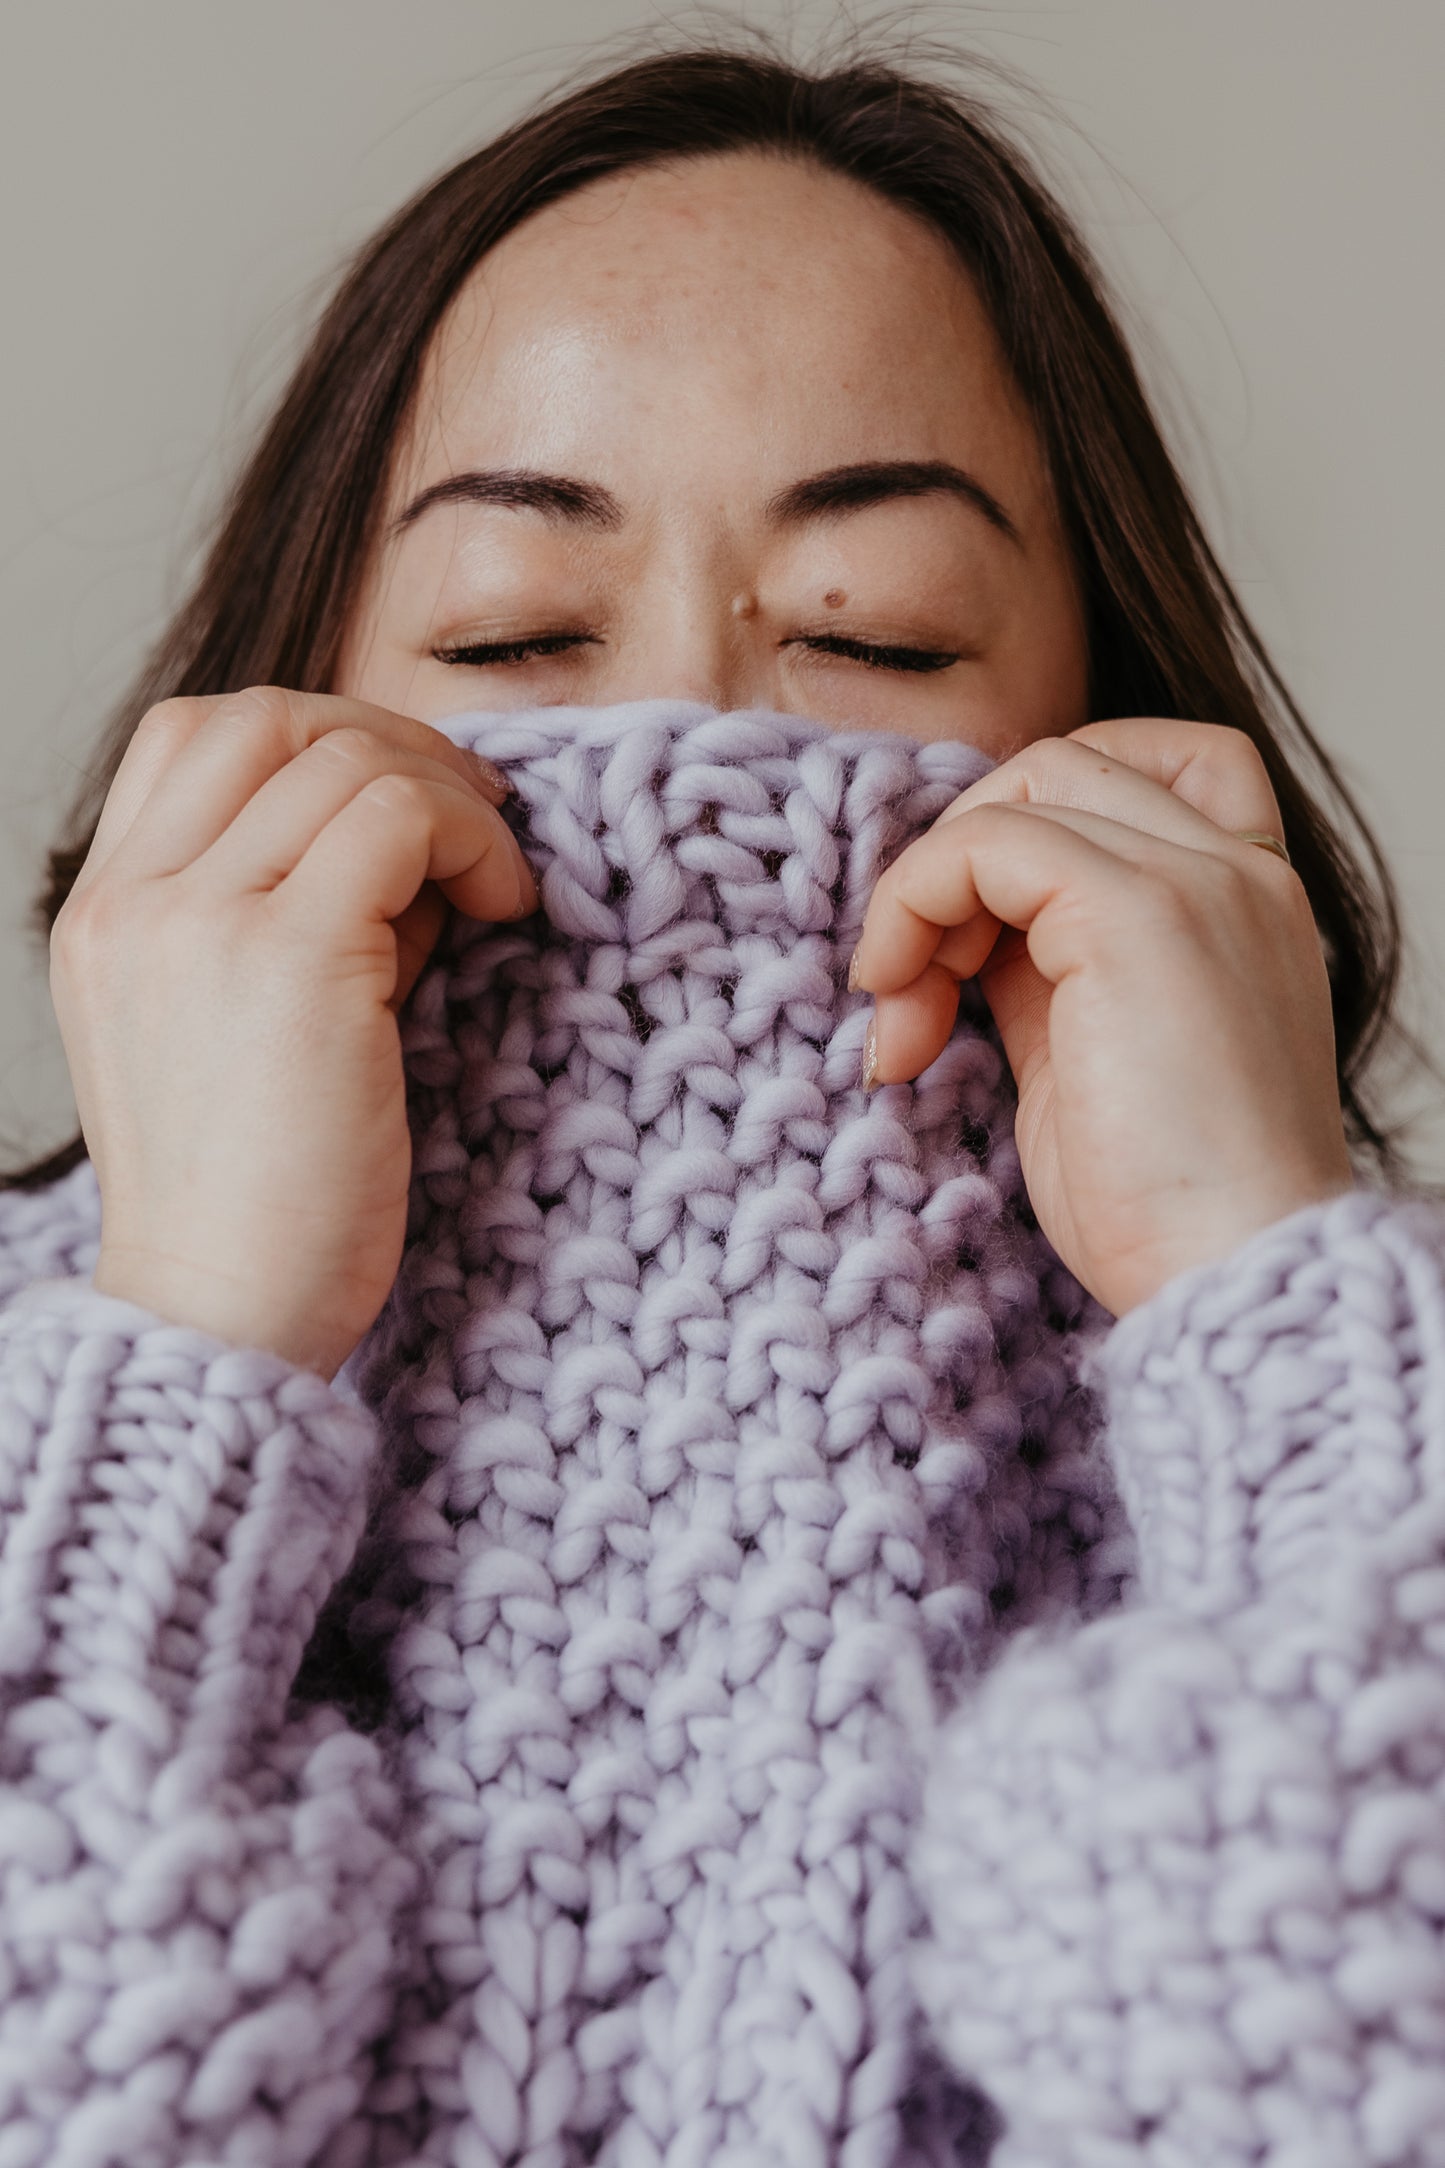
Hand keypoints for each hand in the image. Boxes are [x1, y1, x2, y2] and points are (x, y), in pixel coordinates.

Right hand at [51, 687, 536, 1380]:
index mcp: (106, 914)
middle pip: (266, 716)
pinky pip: (398, 817)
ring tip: (497, 881)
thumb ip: (311, 919)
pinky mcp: (286, 956)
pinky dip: (471, 840)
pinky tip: (507, 907)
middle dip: (392, 741)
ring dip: (448, 797)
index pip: (192, 735)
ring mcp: (197, 919)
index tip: (405, 800)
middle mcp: (133, 900)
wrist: (226, 1317)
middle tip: (474, 814)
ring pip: (343, 756)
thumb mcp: (253, 1029)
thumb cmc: (260, 1199)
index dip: (319, 737)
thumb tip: (422, 844)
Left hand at [849, 719, 1356, 1317]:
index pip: (1141, 772)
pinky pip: (985, 843)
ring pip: (1021, 788)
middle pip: (1064, 764)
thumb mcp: (1092, 1060)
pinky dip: (914, 902)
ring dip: (926, 887)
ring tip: (902, 1010)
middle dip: (959, 856)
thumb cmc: (1166, 1211)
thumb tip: (956, 939)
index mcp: (1244, 906)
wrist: (1230, 1279)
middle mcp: (1238, 874)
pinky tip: (899, 1002)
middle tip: (912, 987)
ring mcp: (1196, 881)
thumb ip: (1046, 975)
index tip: (969, 945)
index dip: (1031, 820)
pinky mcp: (1133, 911)